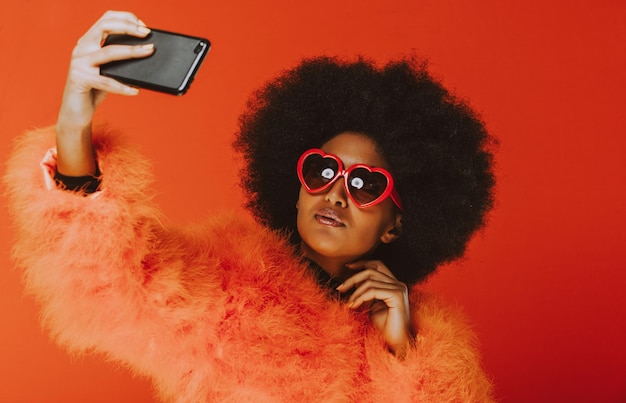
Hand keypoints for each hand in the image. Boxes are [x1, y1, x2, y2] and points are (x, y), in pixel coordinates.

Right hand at [56, 10, 153, 175]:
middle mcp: (81, 48)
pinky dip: (123, 87)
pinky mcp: (80, 79)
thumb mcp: (109, 71)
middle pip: (105, 27)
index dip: (125, 18)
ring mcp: (79, 63)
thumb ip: (120, 60)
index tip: (144, 26)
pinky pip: (106, 82)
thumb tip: (147, 53)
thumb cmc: (95, 90)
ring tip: (148, 51)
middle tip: (147, 34)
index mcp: (88, 42)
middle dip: (128, 27)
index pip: (106, 19)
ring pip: (109, 52)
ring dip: (132, 51)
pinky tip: (135, 90)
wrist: (75, 113)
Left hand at [337, 260, 413, 357]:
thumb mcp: (372, 306)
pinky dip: (360, 296)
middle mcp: (398, 284)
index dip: (362, 263)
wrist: (396, 344)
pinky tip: (354, 305)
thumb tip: (352, 283)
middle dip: (353, 278)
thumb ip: (366, 293)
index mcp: (394, 284)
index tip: (347, 267)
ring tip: (349, 303)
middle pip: (371, 271)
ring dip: (355, 291)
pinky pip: (373, 290)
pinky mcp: (397, 296)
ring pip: (370, 280)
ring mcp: (399, 289)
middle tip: (340, 288)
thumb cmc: (385, 328)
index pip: (378, 265)